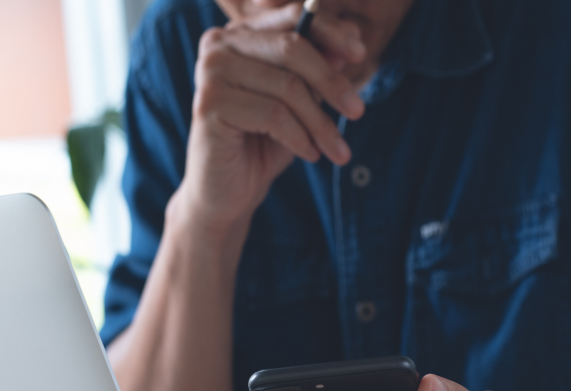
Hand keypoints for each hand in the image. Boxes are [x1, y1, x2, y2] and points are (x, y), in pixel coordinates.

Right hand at [174, 3, 366, 229]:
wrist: (225, 193)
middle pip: (292, 48)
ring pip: (287, 87)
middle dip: (332, 82)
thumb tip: (348, 45)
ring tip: (337, 148)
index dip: (331, 32)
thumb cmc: (261, 144)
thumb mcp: (297, 103)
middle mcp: (219, 43)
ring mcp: (210, 71)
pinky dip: (299, 138)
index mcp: (240, 33)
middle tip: (358, 111)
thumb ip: (316, 72)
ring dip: (320, 122)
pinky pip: (273, 115)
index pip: (292, 17)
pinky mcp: (210, 104)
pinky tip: (310, 155)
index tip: (360, 55)